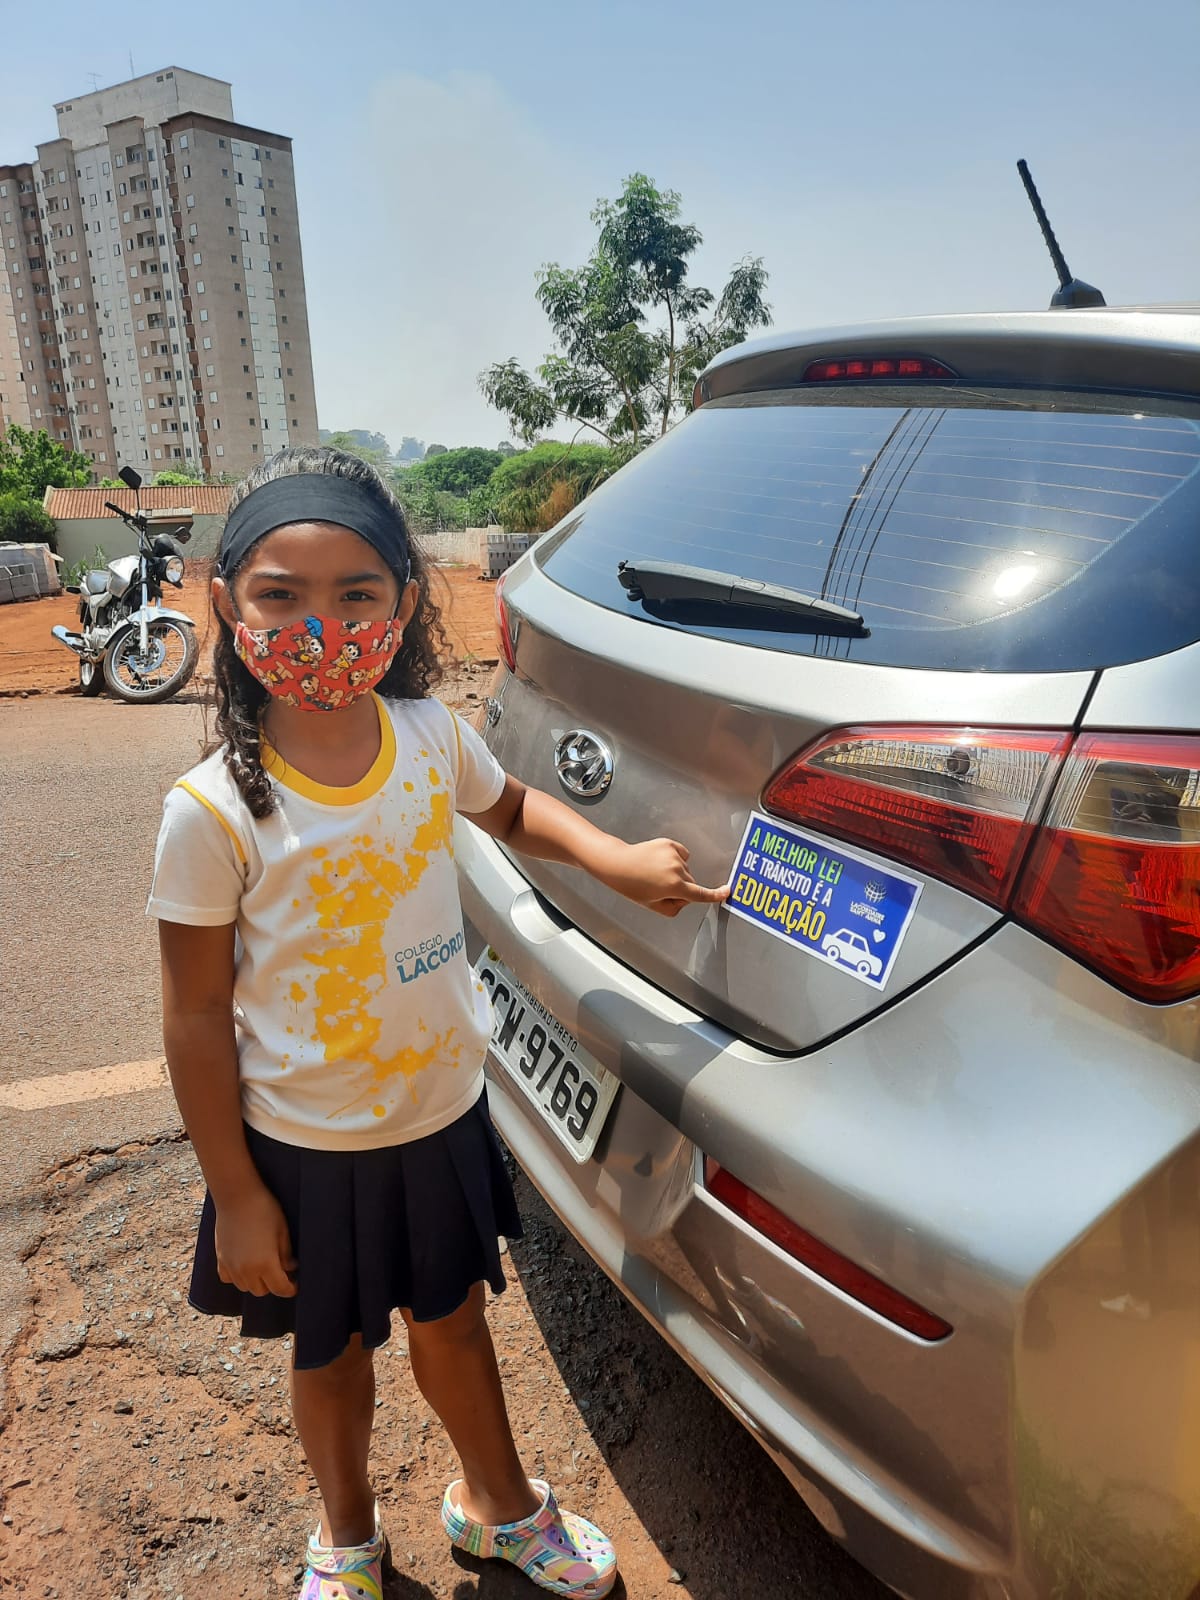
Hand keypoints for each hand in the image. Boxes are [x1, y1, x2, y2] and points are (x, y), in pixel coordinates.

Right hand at [213, 1184, 297, 1297]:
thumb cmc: (264, 1210)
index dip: (290, 1289)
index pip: (280, 1288)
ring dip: (256, 1282)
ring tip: (263, 1267)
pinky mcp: (220, 1259)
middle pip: (262, 1291)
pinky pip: (229, 1279)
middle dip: (273, 1285)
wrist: (237, 1196)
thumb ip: (286, 1254)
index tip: (295, 1285)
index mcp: (266, 1264)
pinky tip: (245, 1265)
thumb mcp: (283, 1231)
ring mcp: (231, 1266)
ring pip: (245, 1287)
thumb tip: (291, 1268)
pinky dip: (238, 1277)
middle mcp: (246, 1270)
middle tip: (281, 1272)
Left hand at [597, 838, 729, 918]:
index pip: (700, 894)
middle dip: (681, 888)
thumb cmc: (631, 885)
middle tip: (658, 888)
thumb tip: (686, 898)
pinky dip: (675, 860)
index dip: (715, 895)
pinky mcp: (669, 844)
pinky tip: (659, 862)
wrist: (617, 863)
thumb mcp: (653, 905)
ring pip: (685, 869)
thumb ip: (674, 907)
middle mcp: (677, 869)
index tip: (727, 892)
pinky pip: (681, 855)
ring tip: (654, 873)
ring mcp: (674, 855)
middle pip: (691, 883)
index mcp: (674, 887)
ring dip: (676, 873)